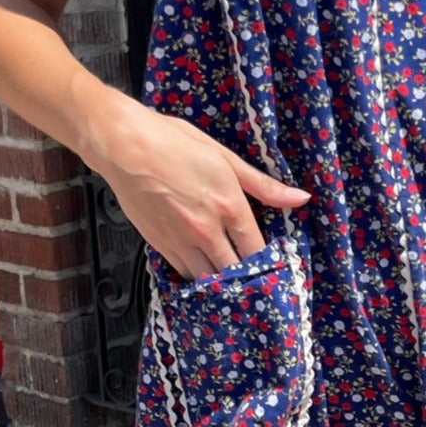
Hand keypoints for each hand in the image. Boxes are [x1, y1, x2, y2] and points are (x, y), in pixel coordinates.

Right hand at [94, 102, 311, 277]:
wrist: (124, 146)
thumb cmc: (174, 143)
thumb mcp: (225, 158)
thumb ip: (263, 185)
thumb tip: (301, 198)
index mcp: (229, 206)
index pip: (257, 250)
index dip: (268, 264)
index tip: (274, 269)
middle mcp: (206, 230)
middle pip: (234, 271)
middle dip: (246, 278)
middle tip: (256, 283)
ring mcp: (180, 240)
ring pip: (208, 277)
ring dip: (220, 280)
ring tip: (231, 281)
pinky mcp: (159, 244)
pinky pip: (183, 272)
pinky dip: (196, 274)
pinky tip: (203, 270)